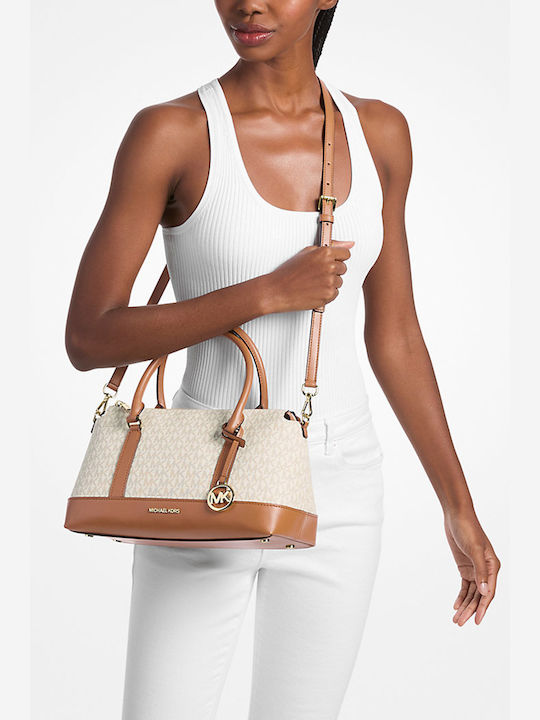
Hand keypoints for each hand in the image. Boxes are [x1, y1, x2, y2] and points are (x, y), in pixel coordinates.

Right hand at [264, 239, 354, 313]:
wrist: (277, 290)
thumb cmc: (289, 271)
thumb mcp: (307, 252)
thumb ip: (332, 246)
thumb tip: (351, 243)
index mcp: (325, 253)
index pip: (346, 254)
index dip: (338, 258)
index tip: (329, 262)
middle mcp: (329, 266)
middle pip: (343, 268)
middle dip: (333, 271)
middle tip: (316, 274)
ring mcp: (329, 281)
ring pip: (339, 282)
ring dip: (330, 283)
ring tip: (313, 283)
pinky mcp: (328, 295)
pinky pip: (335, 293)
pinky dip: (326, 293)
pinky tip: (314, 291)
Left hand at [443, 507, 500, 624]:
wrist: (456, 515)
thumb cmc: (468, 529)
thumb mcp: (474, 549)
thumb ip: (480, 571)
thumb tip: (484, 591)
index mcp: (493, 567)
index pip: (488, 593)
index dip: (482, 608)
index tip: (476, 621)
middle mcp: (486, 570)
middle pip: (478, 596)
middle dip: (470, 610)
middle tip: (459, 623)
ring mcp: (475, 569)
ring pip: (471, 593)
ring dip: (464, 606)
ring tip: (456, 619)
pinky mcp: (465, 567)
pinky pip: (465, 586)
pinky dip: (461, 596)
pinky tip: (455, 605)